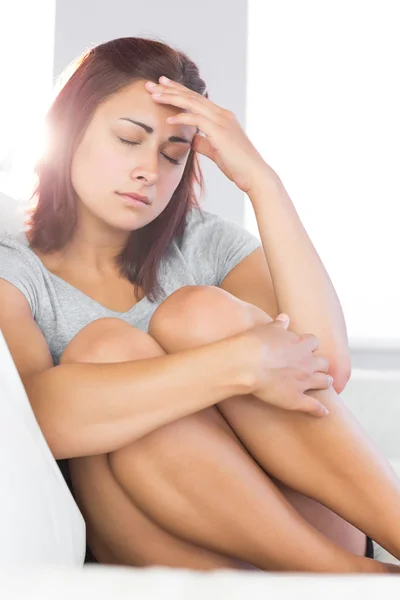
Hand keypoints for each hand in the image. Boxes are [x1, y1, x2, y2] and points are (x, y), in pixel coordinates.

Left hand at [145, 76, 272, 193]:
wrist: (254, 175)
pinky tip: (168, 119)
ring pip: (193, 103)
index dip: (178, 91)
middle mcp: (222, 114)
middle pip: (192, 96)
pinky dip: (182, 118)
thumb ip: (203, 142)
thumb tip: (191, 139)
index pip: (196, 99)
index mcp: (221, 117)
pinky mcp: (220, 132)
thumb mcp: (216, 151)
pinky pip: (198, 120)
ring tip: (154, 95)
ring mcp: (222, 121)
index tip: (161, 87)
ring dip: (171, 98)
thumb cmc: (237, 165)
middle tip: (150, 84)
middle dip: (170, 89)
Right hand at [240, 316, 331, 416]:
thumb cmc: (253, 343)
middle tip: (317, 367)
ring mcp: (304, 381)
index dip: (310, 346)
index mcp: (300, 344)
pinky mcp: (296, 398)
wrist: (247, 363)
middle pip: (323, 362)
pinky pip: (314, 406)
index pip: (314, 342)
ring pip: (324, 382)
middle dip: (321, 364)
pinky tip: (323, 412)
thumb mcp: (267, 328)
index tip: (305, 348)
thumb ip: (279, 324)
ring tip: (325, 384)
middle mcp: (306, 362)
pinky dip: (320, 410)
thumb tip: (285, 317)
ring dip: (325, 382)